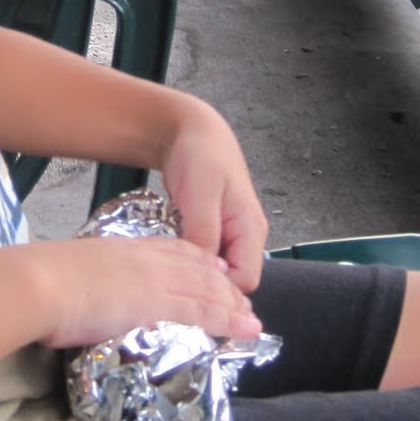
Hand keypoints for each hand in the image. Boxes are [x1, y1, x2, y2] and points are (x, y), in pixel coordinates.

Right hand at [30, 236, 261, 349]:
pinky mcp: (157, 304)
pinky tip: (244, 328)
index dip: (198, 260)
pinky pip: (202, 312)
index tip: (215, 266)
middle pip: (197, 270)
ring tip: (253, 321)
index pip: (173, 251)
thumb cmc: (41, 279)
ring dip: (233, 306)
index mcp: (127, 249)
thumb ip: (88, 281)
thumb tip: (82, 296)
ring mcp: (155, 281)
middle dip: (223, 286)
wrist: (38, 281)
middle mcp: (147, 260)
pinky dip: (227, 320)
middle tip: (243, 301)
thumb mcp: (72, 271)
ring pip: (206, 291)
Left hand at [158, 99, 268, 290]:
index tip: (187, 289)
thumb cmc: (199, 155)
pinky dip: (189, 261)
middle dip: (206, 286)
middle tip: (172, 285)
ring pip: (217, 270)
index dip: (220, 291)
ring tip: (168, 274)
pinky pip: (205, 257)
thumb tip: (207, 274)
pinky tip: (169, 260)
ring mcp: (229, 233)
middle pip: (233, 280)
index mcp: (251, 228)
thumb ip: (205, 235)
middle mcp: (245, 235)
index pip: (245, 280)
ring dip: (195, 274)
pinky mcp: (212, 230)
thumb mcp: (200, 195)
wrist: (187, 129)